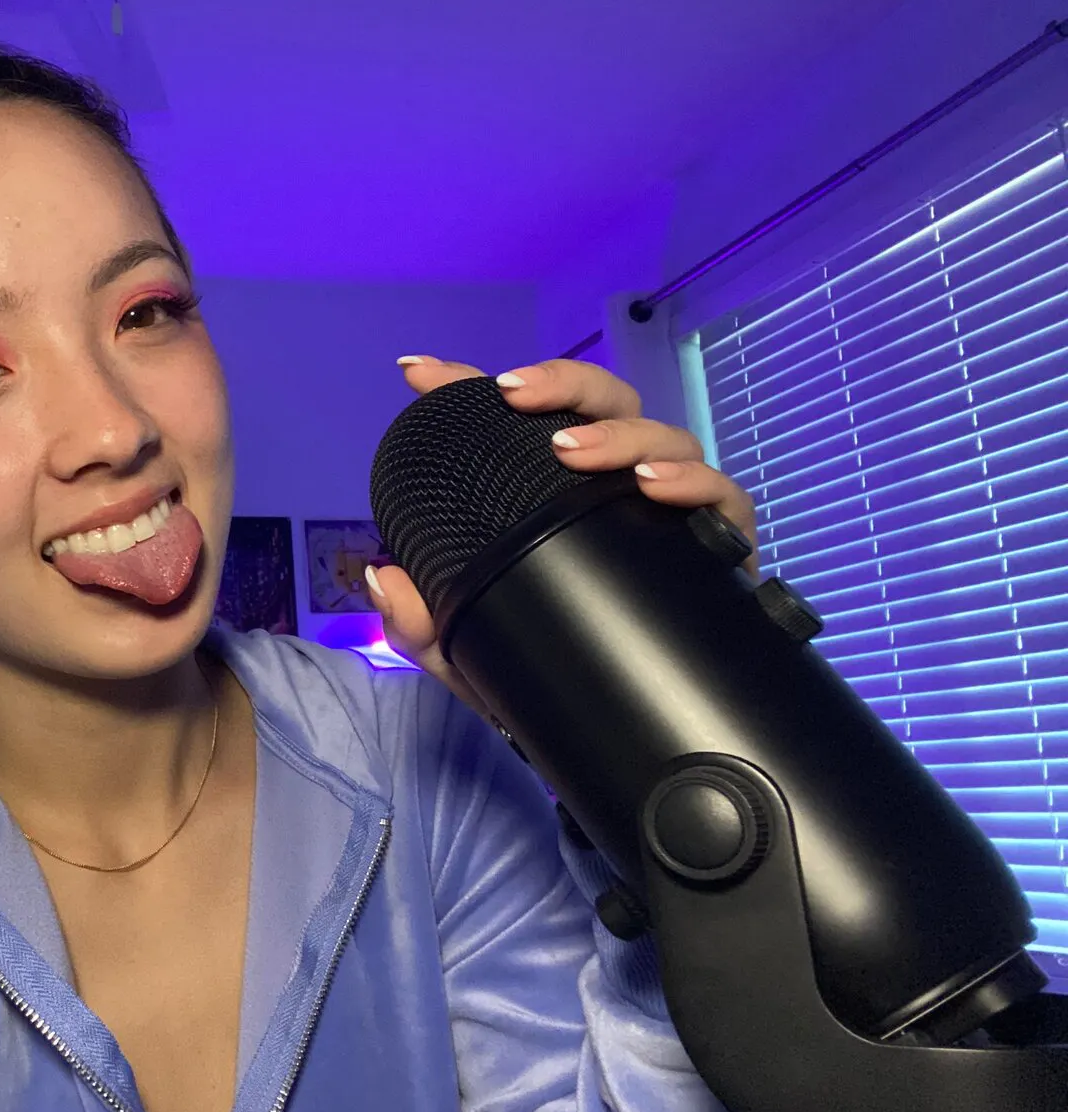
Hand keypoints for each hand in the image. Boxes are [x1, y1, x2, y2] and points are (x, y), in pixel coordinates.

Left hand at [367, 356, 760, 715]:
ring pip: (666, 440)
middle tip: (518, 399)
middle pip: (609, 404)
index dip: (469, 386)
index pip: (523, 421)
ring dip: (621, 435)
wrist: (596, 737)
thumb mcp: (462, 650)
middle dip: (566, 386)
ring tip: (577, 454)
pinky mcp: (719, 551)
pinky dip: (696, 484)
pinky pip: (725, 501)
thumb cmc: (530, 672)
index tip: (421, 375)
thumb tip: (385, 576)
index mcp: (553, 491)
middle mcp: (615, 488)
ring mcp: (672, 514)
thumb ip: (418, 621)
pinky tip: (655, 489)